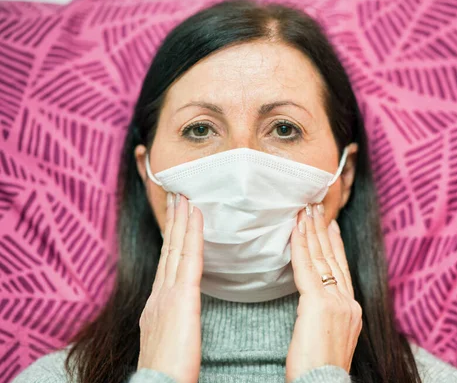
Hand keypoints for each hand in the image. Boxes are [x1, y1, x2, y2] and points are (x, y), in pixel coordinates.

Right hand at [137, 193, 203, 382]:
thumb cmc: (167, 370)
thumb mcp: (167, 338)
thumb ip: (173, 318)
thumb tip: (178, 310)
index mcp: (157, 304)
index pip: (167, 262)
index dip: (172, 238)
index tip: (175, 216)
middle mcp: (159, 294)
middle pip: (168, 250)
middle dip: (173, 221)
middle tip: (177, 195)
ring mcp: (168, 293)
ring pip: (177, 248)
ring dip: (181, 219)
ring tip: (185, 196)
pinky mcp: (181, 297)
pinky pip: (190, 258)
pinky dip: (192, 234)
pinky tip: (195, 215)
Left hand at [285, 203, 361, 381]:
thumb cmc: (319, 370)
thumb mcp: (330, 337)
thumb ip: (327, 315)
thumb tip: (316, 304)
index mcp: (352, 310)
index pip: (341, 269)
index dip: (335, 245)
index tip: (330, 226)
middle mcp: (348, 302)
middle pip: (333, 258)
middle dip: (323, 230)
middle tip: (316, 207)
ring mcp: (336, 302)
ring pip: (321, 258)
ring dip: (312, 231)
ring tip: (306, 210)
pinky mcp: (318, 304)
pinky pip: (306, 268)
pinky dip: (300, 246)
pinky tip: (295, 230)